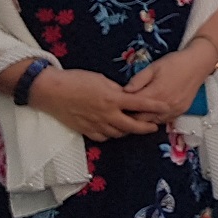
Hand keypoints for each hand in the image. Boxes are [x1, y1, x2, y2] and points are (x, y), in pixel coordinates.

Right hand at [28, 69, 166, 140]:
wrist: (51, 91)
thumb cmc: (76, 80)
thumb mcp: (101, 80)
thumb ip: (117, 90)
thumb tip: (128, 95)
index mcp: (113, 99)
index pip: (140, 103)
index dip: (155, 106)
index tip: (166, 107)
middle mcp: (106, 114)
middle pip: (132, 126)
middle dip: (145, 127)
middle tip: (154, 126)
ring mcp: (95, 124)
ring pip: (118, 133)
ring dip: (128, 131)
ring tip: (135, 127)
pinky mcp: (85, 130)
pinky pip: (103, 137)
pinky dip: (111, 134)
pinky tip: (114, 130)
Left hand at [122, 48, 215, 123]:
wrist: (198, 63)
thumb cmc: (174, 63)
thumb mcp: (153, 67)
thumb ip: (138, 80)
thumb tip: (124, 92)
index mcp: (156, 93)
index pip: (133, 108)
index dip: (122, 108)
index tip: (115, 107)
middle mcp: (165, 105)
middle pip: (142, 119)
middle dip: (131, 116)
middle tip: (123, 112)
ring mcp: (175, 110)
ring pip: (153, 122)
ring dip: (144, 119)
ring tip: (136, 113)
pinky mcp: (181, 111)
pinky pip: (165, 120)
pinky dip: (156, 118)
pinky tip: (151, 112)